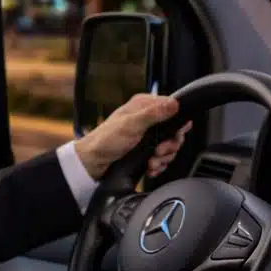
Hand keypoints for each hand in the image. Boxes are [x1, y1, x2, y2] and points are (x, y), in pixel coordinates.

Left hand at [74, 93, 191, 179]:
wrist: (93, 162)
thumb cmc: (106, 140)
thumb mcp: (131, 124)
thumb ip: (153, 113)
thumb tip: (174, 103)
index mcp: (144, 106)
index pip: (173, 109)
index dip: (176, 125)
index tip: (172, 135)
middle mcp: (147, 119)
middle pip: (174, 131)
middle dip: (169, 145)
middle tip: (159, 151)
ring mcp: (147, 136)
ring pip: (169, 147)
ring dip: (163, 158)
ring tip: (152, 162)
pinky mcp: (146, 150)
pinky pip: (161, 158)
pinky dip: (158, 165)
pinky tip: (150, 167)